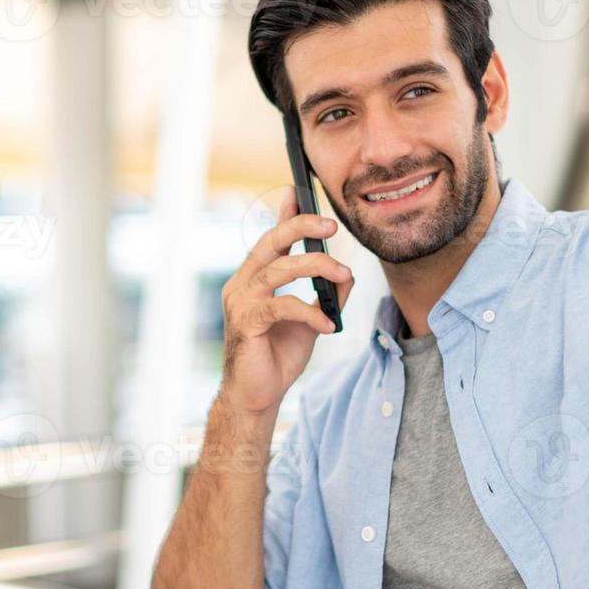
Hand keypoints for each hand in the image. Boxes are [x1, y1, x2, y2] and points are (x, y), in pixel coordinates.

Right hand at [218, 186, 353, 419]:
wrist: (257, 396)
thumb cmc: (278, 356)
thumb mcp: (310, 320)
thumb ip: (326, 295)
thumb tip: (347, 273)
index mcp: (254, 279)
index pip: (271, 239)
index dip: (285, 215)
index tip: (298, 192)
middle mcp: (242, 284)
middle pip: (271, 241)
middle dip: (301, 226)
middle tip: (331, 224)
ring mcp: (241, 302)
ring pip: (279, 268)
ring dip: (316, 267)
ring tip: (344, 273)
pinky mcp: (246, 323)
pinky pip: (282, 306)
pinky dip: (309, 312)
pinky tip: (328, 324)